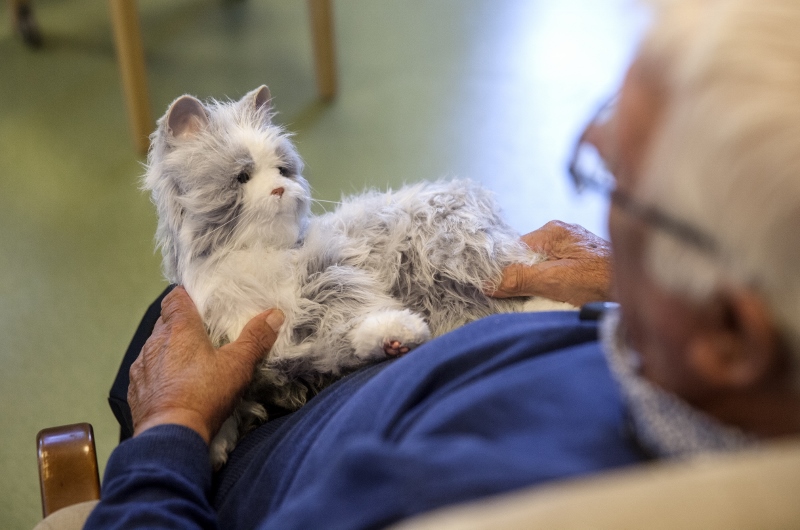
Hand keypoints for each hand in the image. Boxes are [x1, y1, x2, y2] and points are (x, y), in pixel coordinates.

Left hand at [128, 286, 283, 442]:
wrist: (170, 436)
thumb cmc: (204, 394)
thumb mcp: (238, 365)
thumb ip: (255, 338)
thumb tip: (274, 314)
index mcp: (178, 328)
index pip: (175, 297)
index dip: (187, 297)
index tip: (202, 304)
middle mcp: (154, 342)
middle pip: (165, 322)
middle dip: (182, 325)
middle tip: (203, 335)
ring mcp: (141, 366)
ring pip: (155, 348)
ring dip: (170, 351)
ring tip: (189, 363)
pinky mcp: (135, 390)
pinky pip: (147, 373)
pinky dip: (160, 374)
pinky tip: (174, 387)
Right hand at [487, 220, 611, 306]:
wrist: (641, 292)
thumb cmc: (603, 281)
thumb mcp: (555, 281)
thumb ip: (520, 279)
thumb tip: (489, 283)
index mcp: (553, 232)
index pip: (514, 250)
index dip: (506, 270)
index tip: (500, 289)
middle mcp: (562, 235)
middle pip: (527, 259)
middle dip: (524, 280)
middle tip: (527, 299)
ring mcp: (573, 248)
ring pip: (541, 268)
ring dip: (539, 286)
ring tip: (547, 300)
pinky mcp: (582, 263)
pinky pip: (556, 273)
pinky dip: (553, 287)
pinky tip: (560, 298)